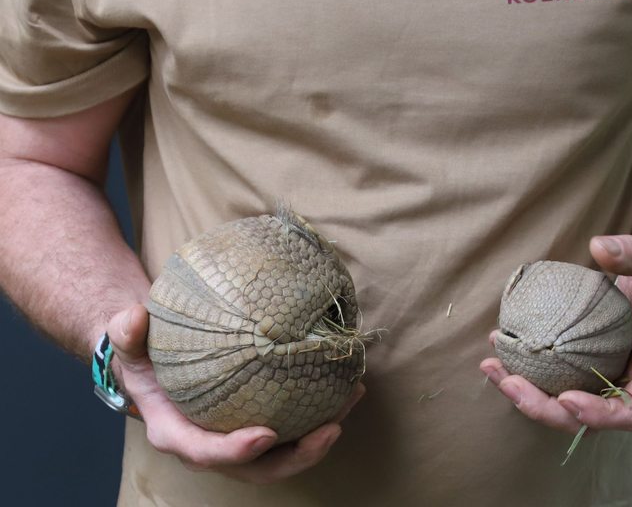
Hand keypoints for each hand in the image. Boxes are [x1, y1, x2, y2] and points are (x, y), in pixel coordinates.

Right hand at [107, 304, 365, 482]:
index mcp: (178, 433)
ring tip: (351, 399)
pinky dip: (323, 411)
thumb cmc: (145, 354)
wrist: (157, 362)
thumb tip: (134, 318)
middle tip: (330, 428)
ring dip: (322, 434)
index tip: (266, 435)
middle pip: (259, 467)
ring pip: (285, 452)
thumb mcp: (129, 341)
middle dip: (298, 456)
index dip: (236, 451)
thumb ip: (127, 332)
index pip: (207, 453)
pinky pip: (295, 427)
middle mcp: (213, 445)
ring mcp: (240, 437)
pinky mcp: (262, 422)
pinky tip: (349, 385)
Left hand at [480, 233, 631, 435]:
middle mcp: (629, 383)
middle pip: (587, 420)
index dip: (600, 414)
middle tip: (509, 382)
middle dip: (544, 409)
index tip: (566, 399)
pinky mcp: (583, 369)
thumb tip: (599, 247)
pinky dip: (524, 370)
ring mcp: (604, 379)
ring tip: (491, 366)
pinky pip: (553, 381)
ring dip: (524, 393)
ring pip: (563, 406)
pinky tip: (497, 344)